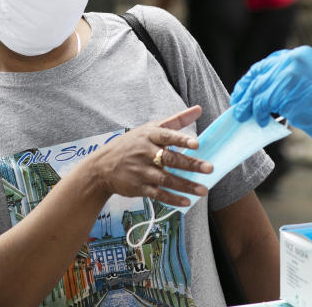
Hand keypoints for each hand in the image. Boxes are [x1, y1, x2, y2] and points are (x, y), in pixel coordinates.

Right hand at [90, 106, 213, 206]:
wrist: (102, 166)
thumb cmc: (133, 143)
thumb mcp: (151, 128)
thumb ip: (177, 121)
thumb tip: (199, 109)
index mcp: (149, 135)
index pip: (166, 136)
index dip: (181, 140)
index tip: (196, 144)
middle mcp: (145, 152)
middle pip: (170, 159)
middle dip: (190, 165)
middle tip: (209, 168)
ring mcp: (141, 171)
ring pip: (166, 179)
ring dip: (186, 185)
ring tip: (203, 190)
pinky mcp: (138, 187)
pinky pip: (158, 194)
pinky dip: (172, 199)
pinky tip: (187, 202)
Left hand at [231, 46, 311, 159]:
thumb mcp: (306, 82)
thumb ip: (285, 80)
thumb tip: (260, 91)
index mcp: (299, 54)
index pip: (267, 64)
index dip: (253, 78)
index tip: (243, 90)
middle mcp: (293, 58)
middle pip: (259, 73)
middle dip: (245, 90)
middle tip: (238, 104)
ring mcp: (289, 72)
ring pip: (258, 88)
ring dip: (249, 104)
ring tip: (244, 116)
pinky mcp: (285, 88)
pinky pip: (263, 101)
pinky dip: (258, 112)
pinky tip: (261, 121)